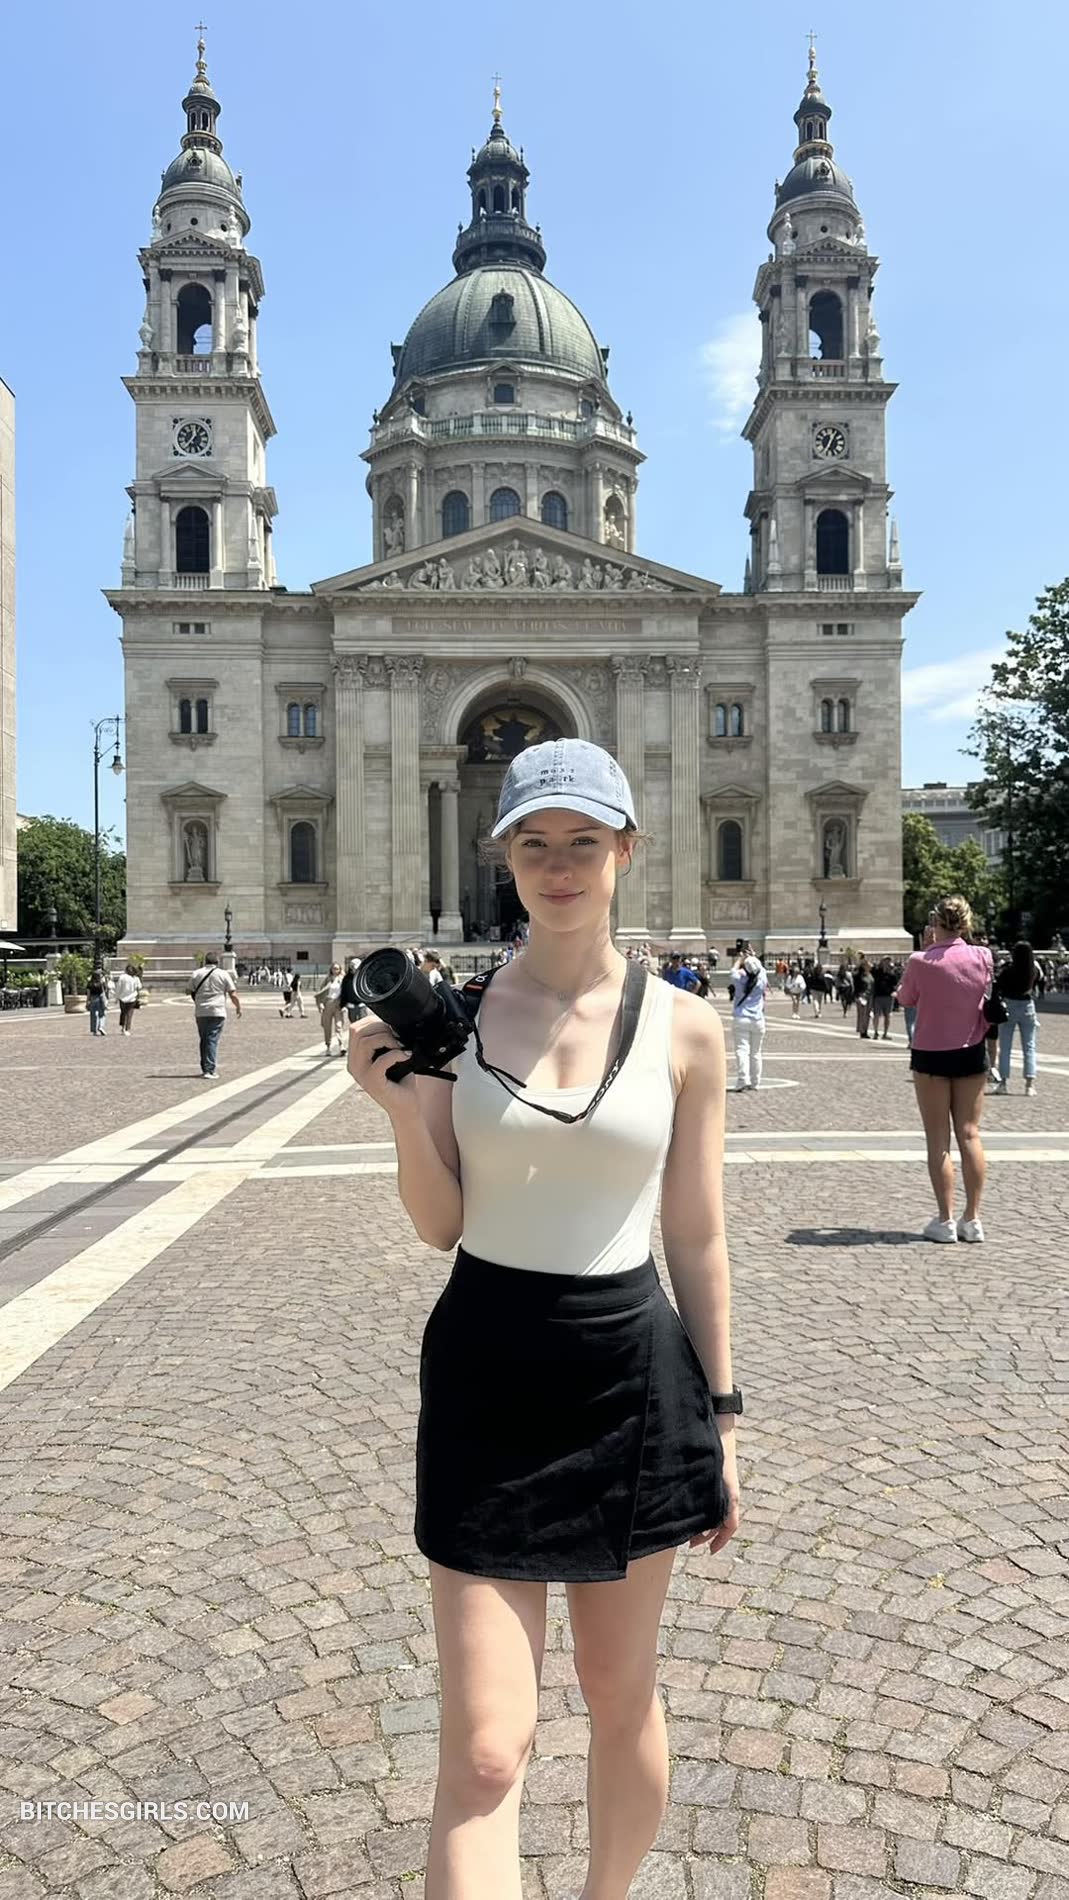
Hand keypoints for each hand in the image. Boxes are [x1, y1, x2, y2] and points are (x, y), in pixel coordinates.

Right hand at [346, 1015, 417, 1112]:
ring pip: (366, 1043)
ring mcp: (361, 1075)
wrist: (406, 1106)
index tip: (390, 1027)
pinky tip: (405, 1057)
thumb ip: (384, 1040)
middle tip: (398, 1037)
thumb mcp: (389, 1056)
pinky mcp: (373, 1083)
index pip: (355, 1029)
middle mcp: (354, 1065)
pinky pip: (381, 1061)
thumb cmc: (400, 1081)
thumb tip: (391, 1022)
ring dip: (387, 1039)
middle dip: (381, 1028)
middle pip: (358, 1032)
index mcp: (356, 1057)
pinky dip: (396, 1054)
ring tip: (400, 1047)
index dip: (373, 1021)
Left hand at [689, 1438, 739, 1554]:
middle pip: (720, 1523)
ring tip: (687, 1529)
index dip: (721, 1541)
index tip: (710, 1552)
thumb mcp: (715, 1479)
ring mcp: (722, 1488)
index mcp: (730, 1497)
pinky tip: (690, 1510)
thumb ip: (714, 1500)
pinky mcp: (714, 1480)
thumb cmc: (715, 1449)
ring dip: (704, 1524)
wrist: (719, 1428)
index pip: (730, 1526)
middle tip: (689, 1543)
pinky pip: (712, 1501)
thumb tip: (705, 1525)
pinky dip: (703, 1511)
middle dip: (706, 1536)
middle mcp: (728, 1494)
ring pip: (715, 1513)